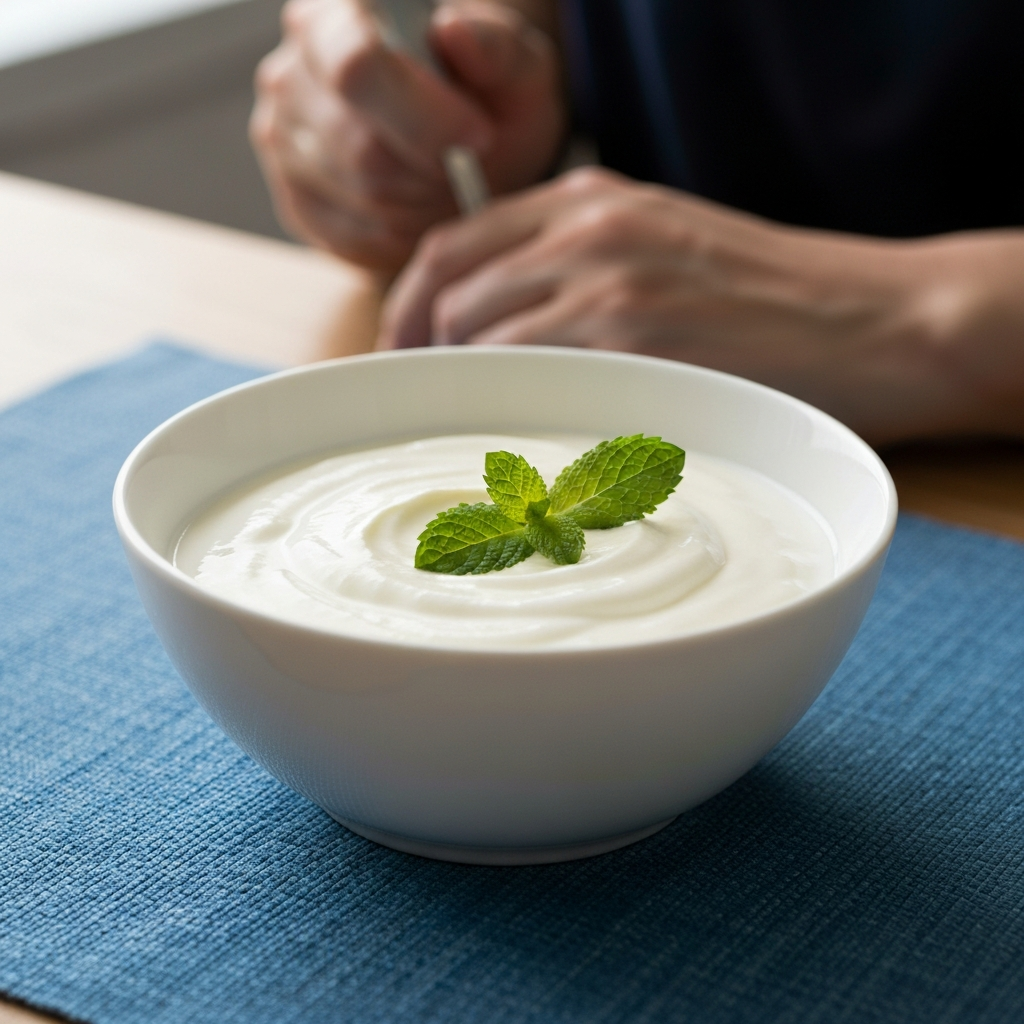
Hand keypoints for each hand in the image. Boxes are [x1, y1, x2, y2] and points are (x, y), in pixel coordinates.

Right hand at [250, 0, 564, 271]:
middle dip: (433, 172)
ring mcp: (282, 140)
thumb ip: (496, 47)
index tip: (479, 136)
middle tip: (470, 165)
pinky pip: (356, 239)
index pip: (358, 69)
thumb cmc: (488, 92)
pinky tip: (426, 208)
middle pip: (362, 150)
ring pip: (363, 200)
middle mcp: (291, 73)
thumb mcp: (516, 65)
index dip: (422, 117)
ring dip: (425, 206)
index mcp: (336, 14)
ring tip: (450, 182)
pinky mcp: (295, 200)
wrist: (464, 134)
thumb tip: (452, 30)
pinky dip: (405, 237)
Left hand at [379, 167, 1023, 442]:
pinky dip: (507, 410)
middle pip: (445, 291)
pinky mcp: (633, 339)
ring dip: (464, 391)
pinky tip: (527, 439)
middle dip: (422, 356)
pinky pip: (524, 376)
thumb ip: (577, 270)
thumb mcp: (661, 249)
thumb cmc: (771, 300)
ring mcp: (606, 281)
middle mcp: (584, 228)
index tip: (408, 359)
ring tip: (483, 433)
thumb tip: (495, 328)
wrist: (875, 321)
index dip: (409, 309)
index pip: (450, 246)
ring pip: (475, 338)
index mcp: (586, 201)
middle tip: (431, 410)